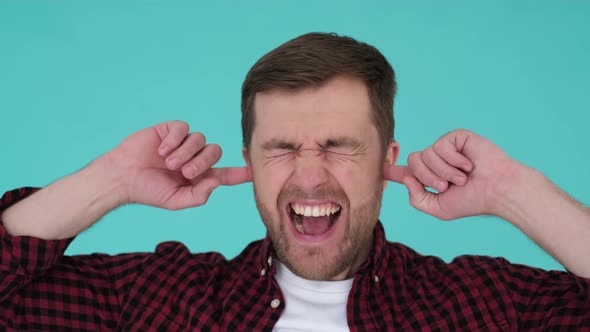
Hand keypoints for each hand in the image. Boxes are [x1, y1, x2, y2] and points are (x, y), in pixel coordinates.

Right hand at [104, 121, 251, 209]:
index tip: (256, 170)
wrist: (122, 177)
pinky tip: (161, 150)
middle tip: (185, 171)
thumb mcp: (176, 201)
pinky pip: (183, 128)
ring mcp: (183, 143)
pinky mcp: (170, 131)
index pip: (226, 174)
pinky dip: (174, 140)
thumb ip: (198, 196)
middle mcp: (194, 158)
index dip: (242, 172)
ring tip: (168, 162)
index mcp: (200, 177)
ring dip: (186, 152)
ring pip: (200, 139)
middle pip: (215, 152)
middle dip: (203, 162)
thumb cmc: (148, 191)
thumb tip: (216, 181)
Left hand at [384, 129, 521, 219]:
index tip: (380, 167)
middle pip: (413, 161)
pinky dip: (454, 160)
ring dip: (444, 171)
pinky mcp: (456, 137)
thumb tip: (407, 180)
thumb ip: (417, 199)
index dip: (392, 170)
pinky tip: (468, 164)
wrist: (497, 190)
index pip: (406, 172)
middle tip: (448, 186)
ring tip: (462, 178)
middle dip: (429, 177)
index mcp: (430, 177)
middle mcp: (435, 161)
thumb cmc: (472, 200)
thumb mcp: (438, 208)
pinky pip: (441, 146)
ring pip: (426, 154)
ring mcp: (445, 148)